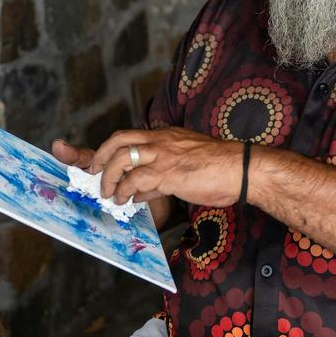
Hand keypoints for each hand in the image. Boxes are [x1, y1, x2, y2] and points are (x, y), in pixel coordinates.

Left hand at [54, 128, 245, 206]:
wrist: (241, 169)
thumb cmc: (220, 168)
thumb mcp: (188, 161)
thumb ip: (164, 171)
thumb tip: (143, 190)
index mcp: (166, 135)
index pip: (128, 135)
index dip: (109, 148)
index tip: (100, 162)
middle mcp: (161, 141)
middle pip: (118, 142)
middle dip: (100, 158)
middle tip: (94, 175)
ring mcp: (164, 156)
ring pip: (123, 161)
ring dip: (110, 180)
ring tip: (110, 194)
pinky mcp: (169, 174)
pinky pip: (138, 182)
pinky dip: (127, 192)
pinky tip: (128, 201)